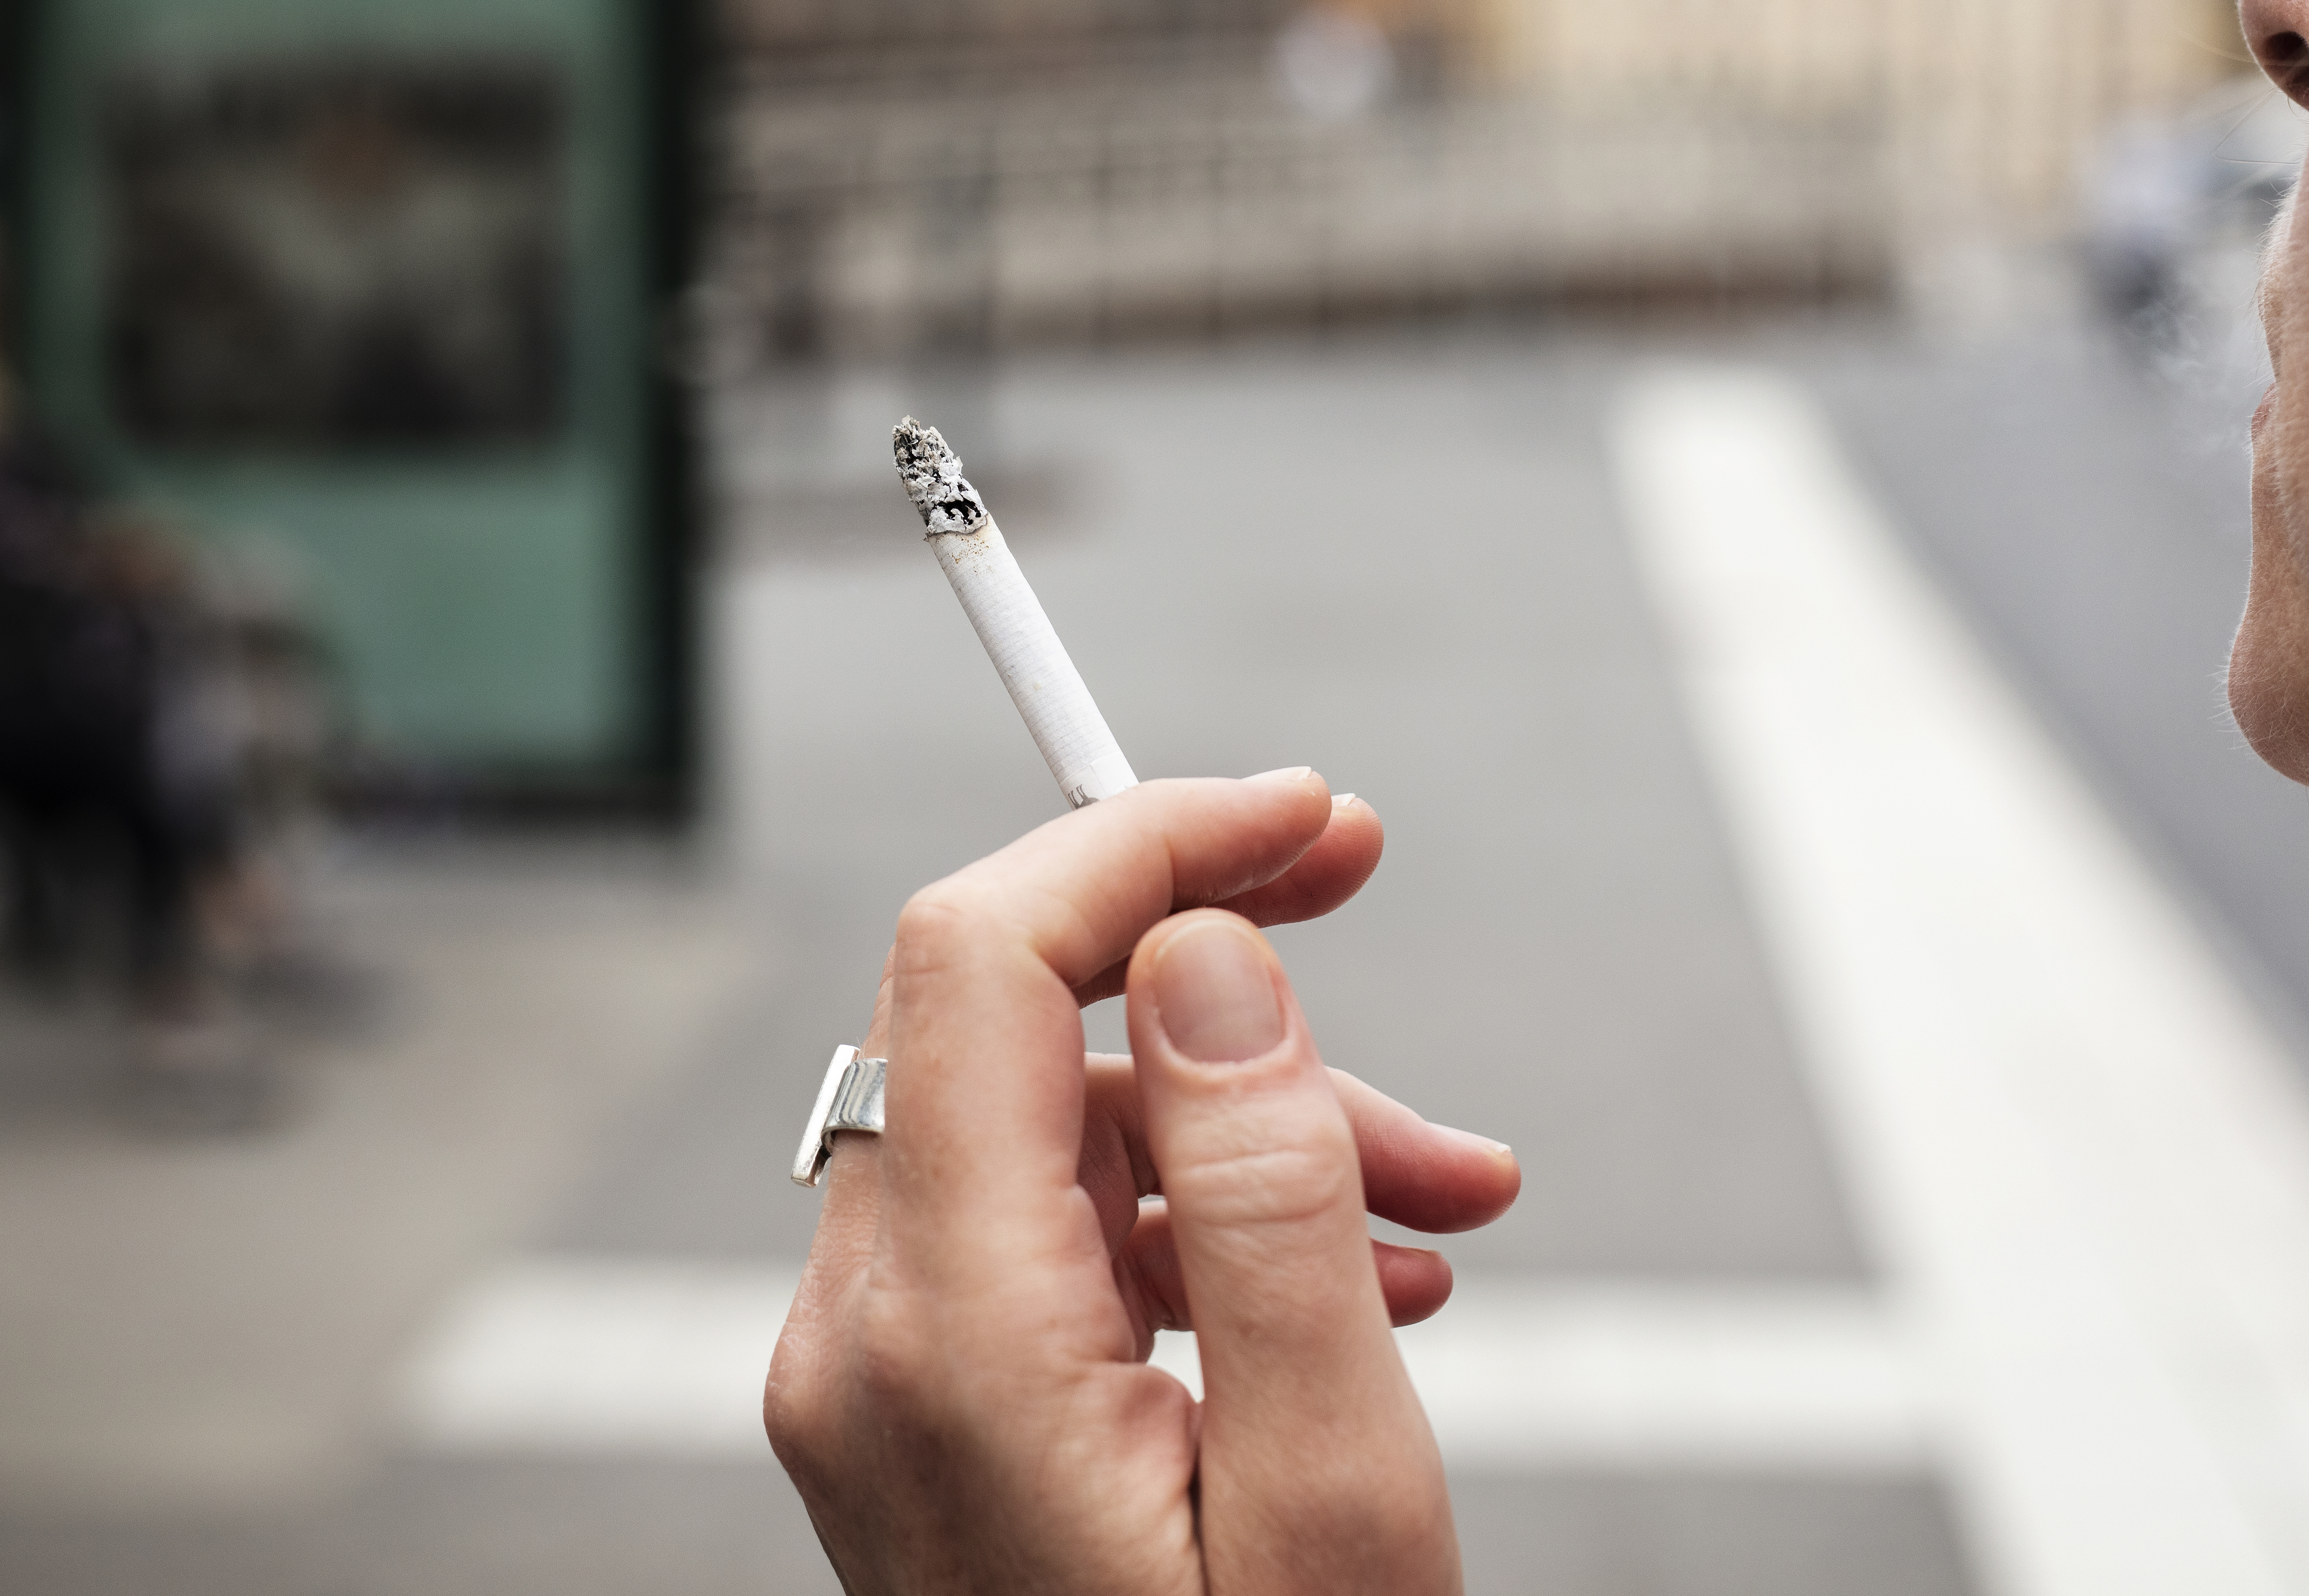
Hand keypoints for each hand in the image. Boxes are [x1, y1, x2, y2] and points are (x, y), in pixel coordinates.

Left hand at [767, 770, 1520, 1593]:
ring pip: (1050, 1126)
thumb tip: (1206, 950)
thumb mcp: (1332, 1492)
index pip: (981, 962)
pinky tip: (1357, 1280)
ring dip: (1248, 1118)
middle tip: (1354, 879)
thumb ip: (1269, 1206)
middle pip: (1003, 1018)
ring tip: (1444, 1193)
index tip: (1301, 815)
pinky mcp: (916, 1416)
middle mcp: (864, 1350)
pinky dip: (1198, 1221)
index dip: (1142, 845)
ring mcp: (876, 1388)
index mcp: (949, 1349)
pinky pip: (1046, 1235)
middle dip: (1209, 953)